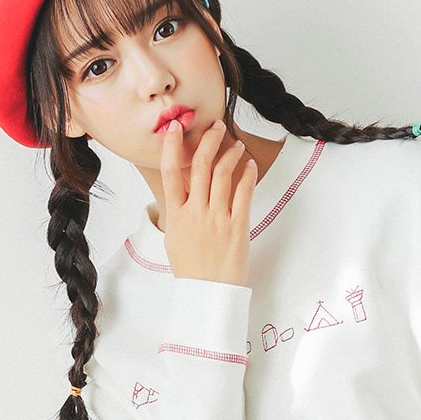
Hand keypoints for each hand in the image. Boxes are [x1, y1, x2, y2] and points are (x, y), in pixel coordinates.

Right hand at [159, 118, 256, 286]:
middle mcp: (195, 213)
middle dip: (208, 140)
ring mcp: (216, 219)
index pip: (170, 171)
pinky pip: (243, 194)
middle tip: (216, 126)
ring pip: (222, 174)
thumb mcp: (174, 238)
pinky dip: (247, 175)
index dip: (172, 146)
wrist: (208, 292)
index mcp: (176, 215)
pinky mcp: (237, 227)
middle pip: (200, 165)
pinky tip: (250, 166)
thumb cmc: (191, 269)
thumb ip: (178, 214)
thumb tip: (181, 196)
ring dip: (230, 154)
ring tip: (236, 145)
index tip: (176, 128)